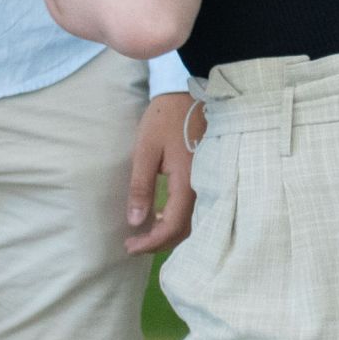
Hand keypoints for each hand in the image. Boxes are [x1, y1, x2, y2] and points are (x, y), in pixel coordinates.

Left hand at [126, 95, 199, 254]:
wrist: (189, 93)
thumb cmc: (166, 118)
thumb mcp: (145, 150)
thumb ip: (141, 187)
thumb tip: (135, 222)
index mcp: (188, 182)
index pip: (172, 226)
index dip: (151, 242)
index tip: (129, 246)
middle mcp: (203, 187)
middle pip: (185, 230)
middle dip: (159, 242)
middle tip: (134, 245)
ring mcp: (209, 182)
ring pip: (193, 222)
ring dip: (170, 232)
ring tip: (145, 232)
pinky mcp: (208, 176)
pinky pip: (197, 209)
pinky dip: (179, 219)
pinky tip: (163, 214)